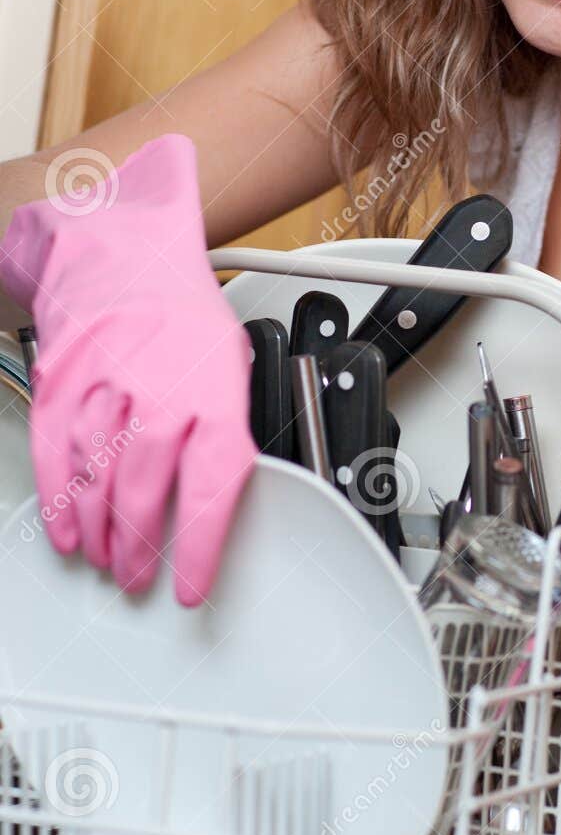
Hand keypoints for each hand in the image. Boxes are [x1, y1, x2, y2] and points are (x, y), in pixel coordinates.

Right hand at [1, 134, 256, 603]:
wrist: (123, 249)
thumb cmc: (182, 312)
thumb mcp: (231, 366)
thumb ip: (224, 431)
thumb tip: (221, 497)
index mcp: (212, 392)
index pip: (210, 488)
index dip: (197, 547)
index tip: (190, 585)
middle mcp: (158, 391)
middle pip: (142, 491)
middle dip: (138, 548)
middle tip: (137, 575)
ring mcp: (102, 387)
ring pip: (96, 479)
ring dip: (98, 532)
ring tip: (106, 559)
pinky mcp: (60, 383)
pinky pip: (55, 455)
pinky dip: (59, 500)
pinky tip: (66, 530)